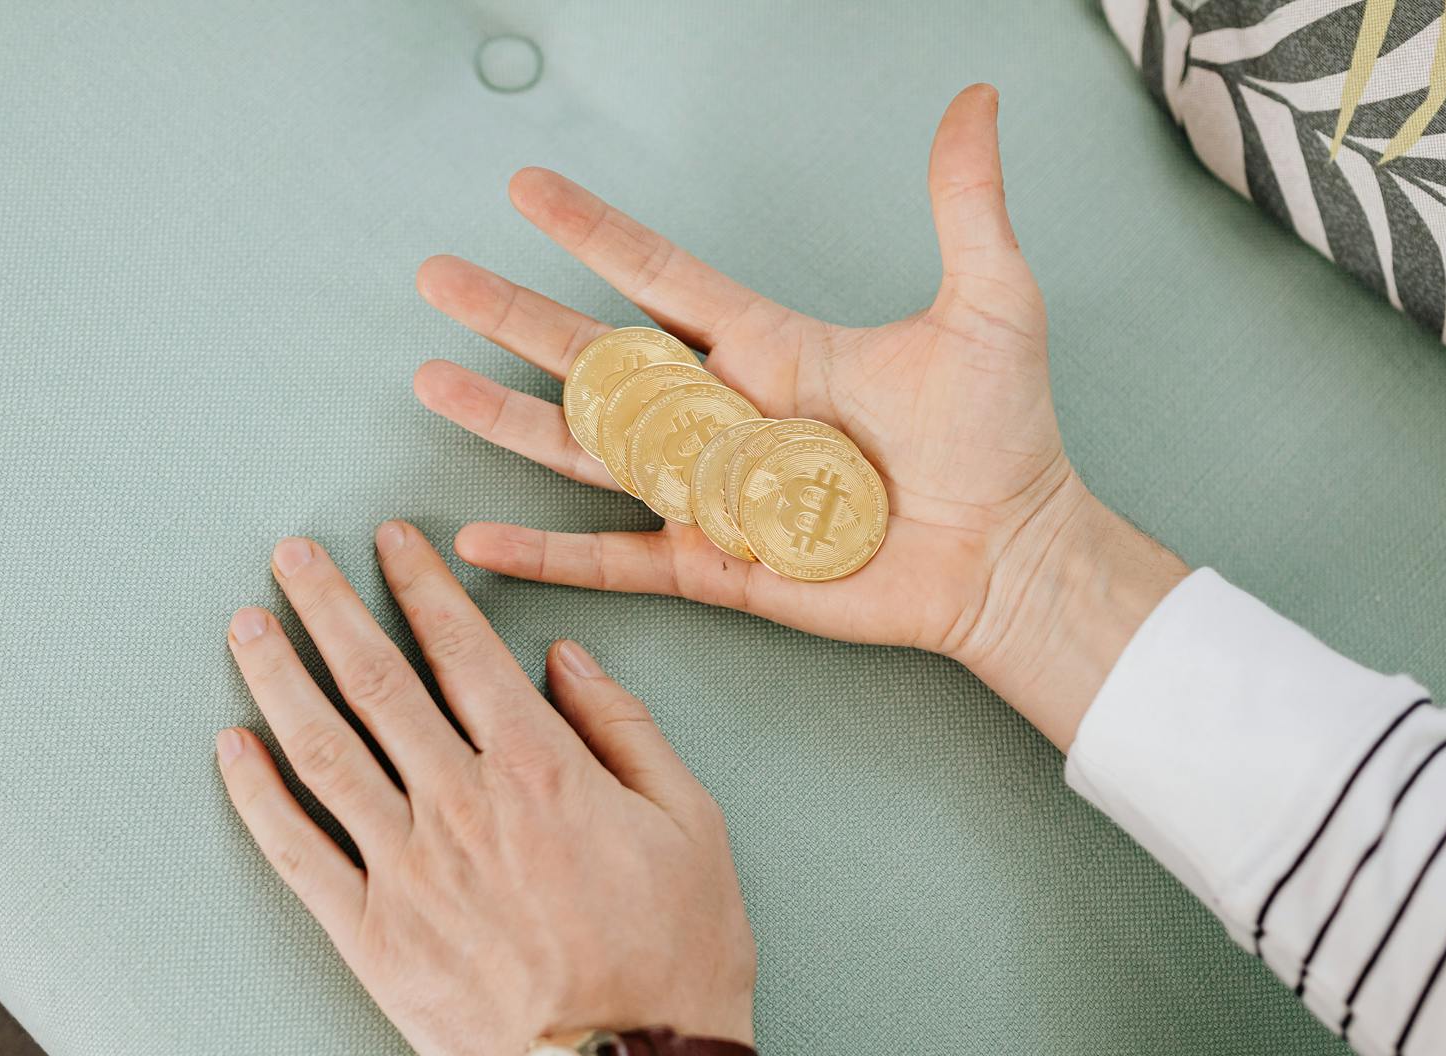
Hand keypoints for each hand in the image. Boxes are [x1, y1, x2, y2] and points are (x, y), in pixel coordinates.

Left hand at [215, 525, 766, 1055]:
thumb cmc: (674, 954)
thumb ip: (624, 729)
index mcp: (538, 767)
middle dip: (328, 607)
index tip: (391, 541)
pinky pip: (296, 852)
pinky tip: (230, 749)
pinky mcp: (371, 938)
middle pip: (375, 682)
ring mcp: (406, 869)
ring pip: (322, 751)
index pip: (461, 650)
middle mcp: (459, 802)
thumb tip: (566, 659)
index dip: (421, 586)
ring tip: (245, 626)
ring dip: (278, 679)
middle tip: (289, 555)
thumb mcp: (691, 823)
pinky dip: (257, 795)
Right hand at [415, 84, 1187, 747]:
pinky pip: (617, 560)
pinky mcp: (720, 567)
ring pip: (588, 450)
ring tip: (431, 381)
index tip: (526, 187)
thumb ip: (964, 203)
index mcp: (775, 348)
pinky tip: (477, 540)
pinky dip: (547, 556)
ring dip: (508, 419)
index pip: (663, 279)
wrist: (1014, 552)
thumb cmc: (1004, 436)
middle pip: (598, 357)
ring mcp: (715, 495)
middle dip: (515, 316)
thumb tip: (977, 98)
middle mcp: (729, 416)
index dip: (594, 234)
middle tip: (436, 277)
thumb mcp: (988, 303)